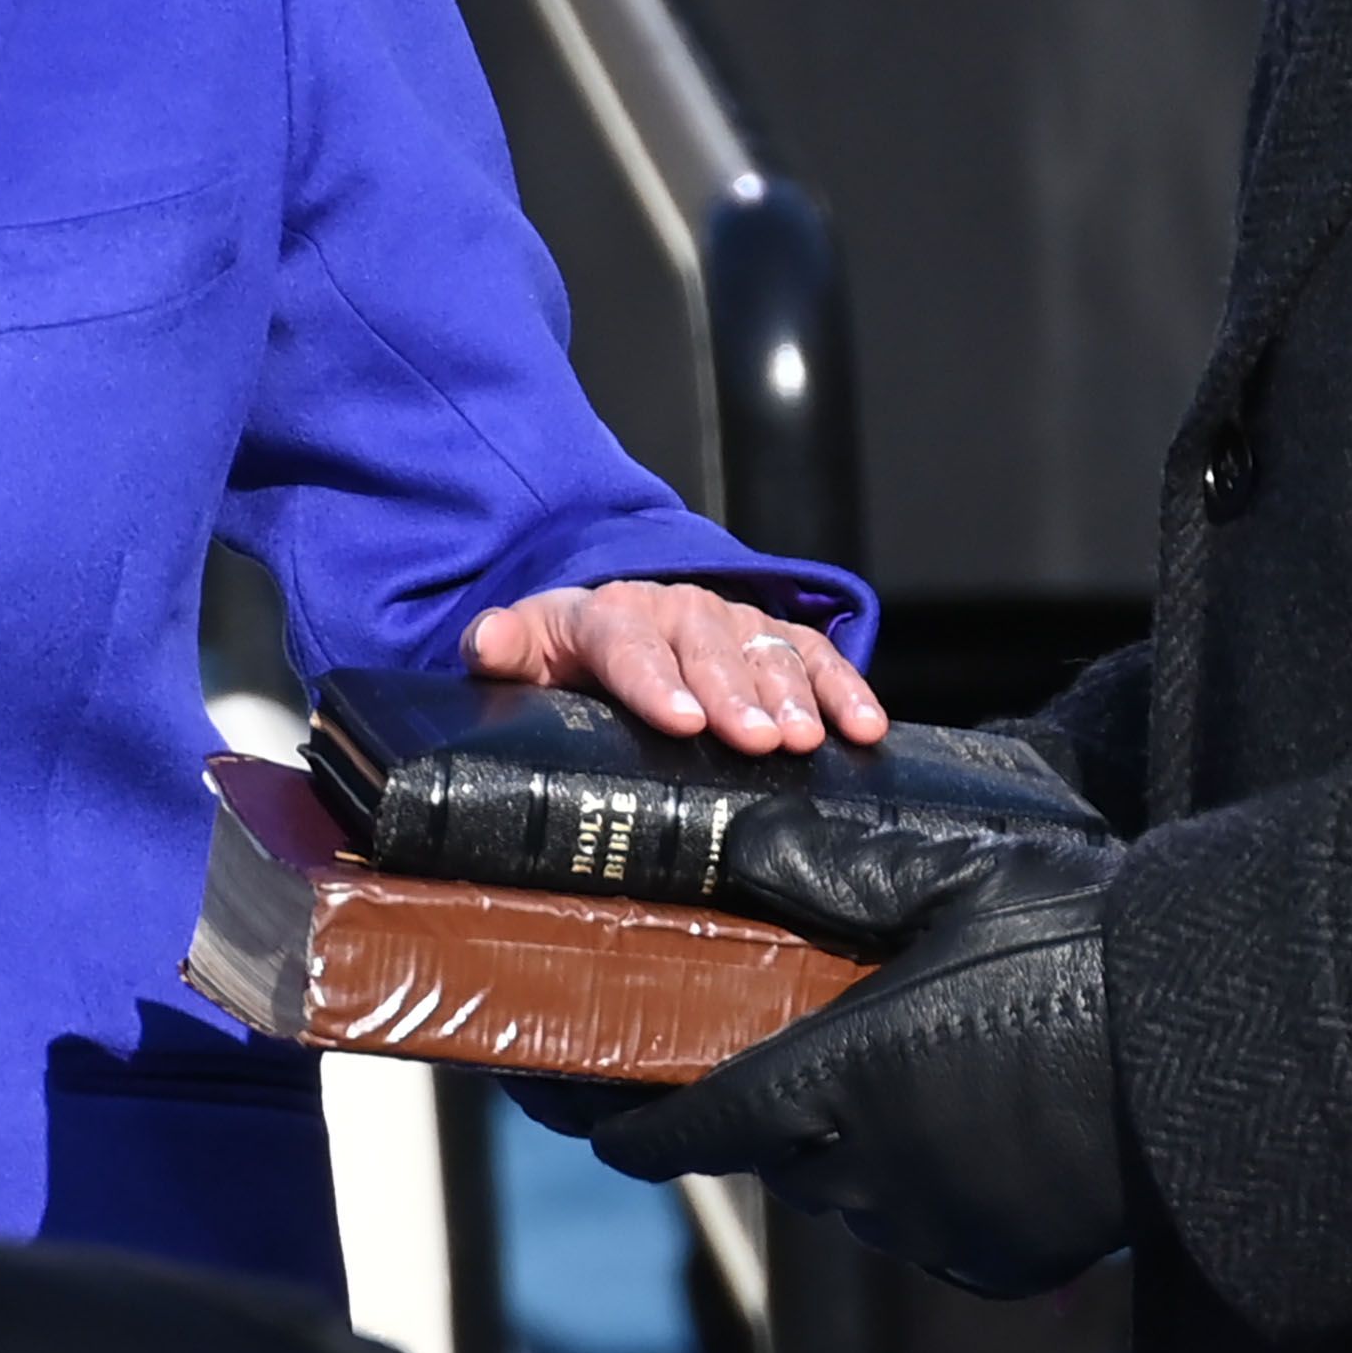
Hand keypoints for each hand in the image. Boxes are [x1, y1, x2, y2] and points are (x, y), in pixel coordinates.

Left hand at [464, 580, 884, 753]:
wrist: (609, 625)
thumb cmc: (567, 657)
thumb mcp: (526, 650)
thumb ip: (503, 651)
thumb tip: (485, 645)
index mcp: (609, 614)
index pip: (629, 643)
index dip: (656, 683)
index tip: (682, 722)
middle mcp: (677, 610)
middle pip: (708, 650)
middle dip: (734, 695)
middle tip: (758, 742)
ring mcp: (732, 622)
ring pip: (767, 651)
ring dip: (792, 695)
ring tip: (806, 740)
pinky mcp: (774, 638)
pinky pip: (816, 656)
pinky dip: (845, 688)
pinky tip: (866, 730)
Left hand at [588, 781, 1127, 1297]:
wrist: (1211, 1041)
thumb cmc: (1079, 943)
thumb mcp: (948, 875)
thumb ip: (827, 867)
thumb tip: (732, 840)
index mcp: (836, 1080)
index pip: (687, 1129)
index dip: (629, 1127)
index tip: (594, 1117)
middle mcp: (870, 1173)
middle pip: (771, 1153)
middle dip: (758, 1108)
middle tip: (765, 1044)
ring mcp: (937, 1224)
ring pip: (846, 1193)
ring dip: (841, 1144)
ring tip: (876, 1068)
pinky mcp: (997, 1257)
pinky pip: (924, 1226)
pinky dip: (917, 1182)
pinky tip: (950, 1114)